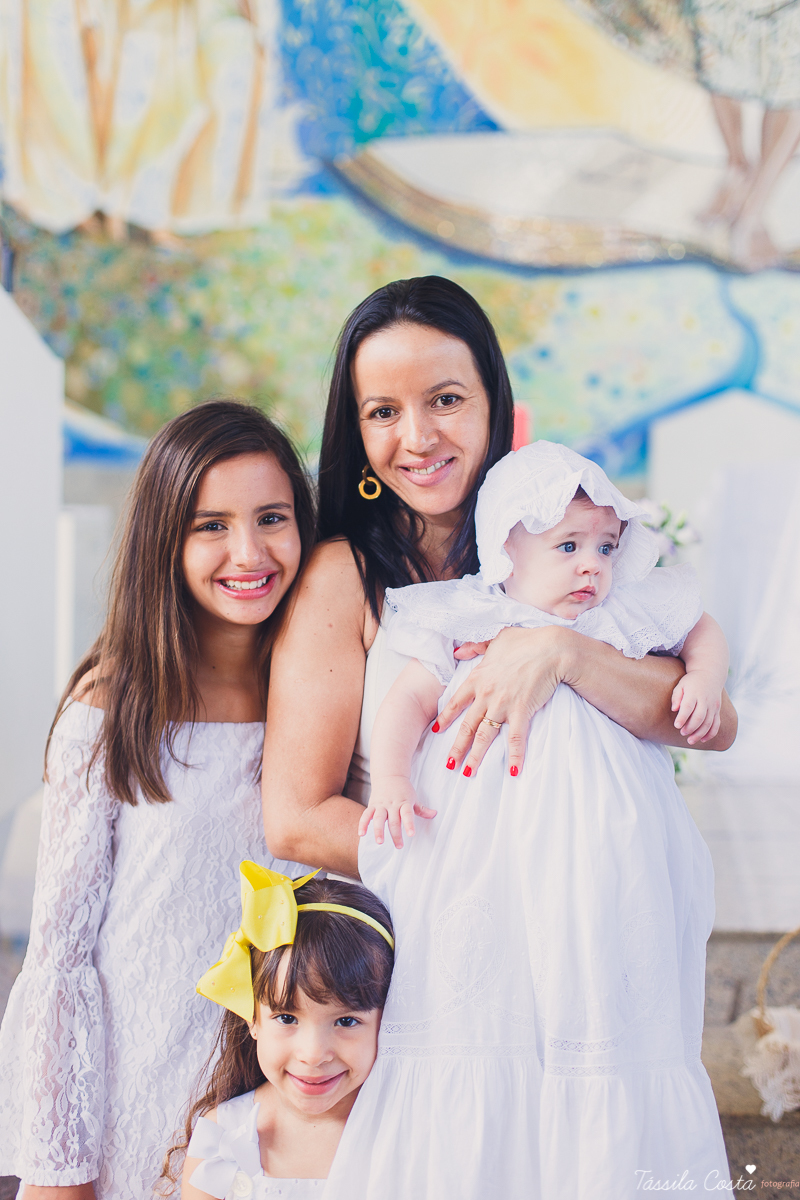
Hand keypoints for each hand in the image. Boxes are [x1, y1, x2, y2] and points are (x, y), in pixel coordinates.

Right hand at [358, 777, 436, 848]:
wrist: (389, 775)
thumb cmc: (403, 790)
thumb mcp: (413, 798)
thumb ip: (422, 809)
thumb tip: (434, 814)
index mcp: (404, 802)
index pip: (407, 814)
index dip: (409, 824)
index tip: (411, 834)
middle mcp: (392, 804)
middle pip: (394, 820)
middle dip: (396, 834)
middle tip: (399, 846)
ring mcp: (381, 805)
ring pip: (379, 818)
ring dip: (378, 830)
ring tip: (379, 842)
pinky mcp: (372, 805)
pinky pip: (366, 815)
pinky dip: (363, 824)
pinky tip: (361, 834)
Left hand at [436, 626, 568, 777]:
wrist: (551, 648)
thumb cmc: (526, 641)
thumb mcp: (496, 638)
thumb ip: (475, 646)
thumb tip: (458, 651)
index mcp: (478, 678)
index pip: (456, 702)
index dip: (446, 718)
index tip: (437, 730)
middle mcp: (486, 694)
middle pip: (467, 726)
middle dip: (457, 747)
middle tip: (449, 764)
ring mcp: (502, 704)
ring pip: (485, 736)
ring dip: (476, 756)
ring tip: (467, 773)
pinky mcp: (522, 711)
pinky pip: (516, 738)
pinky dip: (515, 756)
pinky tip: (513, 771)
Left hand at [671, 671, 722, 744]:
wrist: (710, 674)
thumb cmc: (691, 681)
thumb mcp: (681, 685)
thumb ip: (676, 697)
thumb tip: (674, 709)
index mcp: (694, 693)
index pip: (688, 707)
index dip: (682, 717)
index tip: (676, 726)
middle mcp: (705, 700)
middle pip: (699, 717)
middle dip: (690, 727)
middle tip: (682, 733)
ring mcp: (713, 706)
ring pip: (708, 723)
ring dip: (699, 733)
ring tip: (690, 740)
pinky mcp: (717, 710)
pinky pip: (716, 724)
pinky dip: (710, 733)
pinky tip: (702, 740)